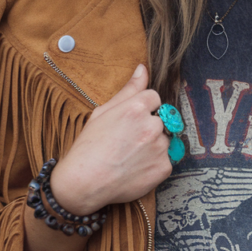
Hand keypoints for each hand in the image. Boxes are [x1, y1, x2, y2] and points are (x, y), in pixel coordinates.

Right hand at [50, 64, 171, 214]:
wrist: (85, 182)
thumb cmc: (89, 146)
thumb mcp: (103, 112)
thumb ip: (128, 90)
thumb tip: (143, 69)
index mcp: (137, 107)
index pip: (155, 99)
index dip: (143, 110)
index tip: (130, 122)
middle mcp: (152, 125)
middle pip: (161, 119)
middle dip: (149, 127)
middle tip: (128, 142)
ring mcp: (160, 148)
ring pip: (165, 140)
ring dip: (153, 146)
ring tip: (131, 156)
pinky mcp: (164, 168)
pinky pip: (166, 161)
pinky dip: (154, 164)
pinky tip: (136, 168)